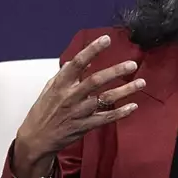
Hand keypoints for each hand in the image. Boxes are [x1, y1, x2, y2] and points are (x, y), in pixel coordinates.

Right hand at [13, 35, 144, 177]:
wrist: (36, 138)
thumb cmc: (44, 110)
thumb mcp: (51, 88)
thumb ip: (68, 74)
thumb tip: (88, 61)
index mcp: (60, 84)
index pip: (77, 63)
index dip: (92, 50)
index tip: (106, 39)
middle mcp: (70, 97)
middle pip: (95, 81)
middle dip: (115, 71)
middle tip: (132, 64)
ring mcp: (79, 112)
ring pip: (105, 99)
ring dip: (125, 91)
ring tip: (141, 83)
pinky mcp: (85, 126)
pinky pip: (106, 118)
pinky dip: (120, 113)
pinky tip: (133, 106)